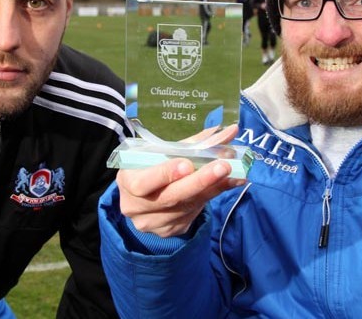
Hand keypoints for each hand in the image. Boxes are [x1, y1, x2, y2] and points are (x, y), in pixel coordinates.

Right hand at [116, 125, 244, 236]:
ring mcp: (153, 223)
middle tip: (223, 166)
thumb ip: (192, 143)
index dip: (165, 174)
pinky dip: (212, 196)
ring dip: (213, 188)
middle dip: (200, 181)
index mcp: (127, 182)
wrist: (144, 195)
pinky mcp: (170, 230)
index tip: (187, 164)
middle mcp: (136, 207)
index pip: (143, 182)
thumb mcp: (162, 151)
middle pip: (171, 197)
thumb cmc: (151, 165)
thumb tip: (229, 131)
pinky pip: (194, 213)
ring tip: (234, 173)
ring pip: (187, 206)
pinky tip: (227, 184)